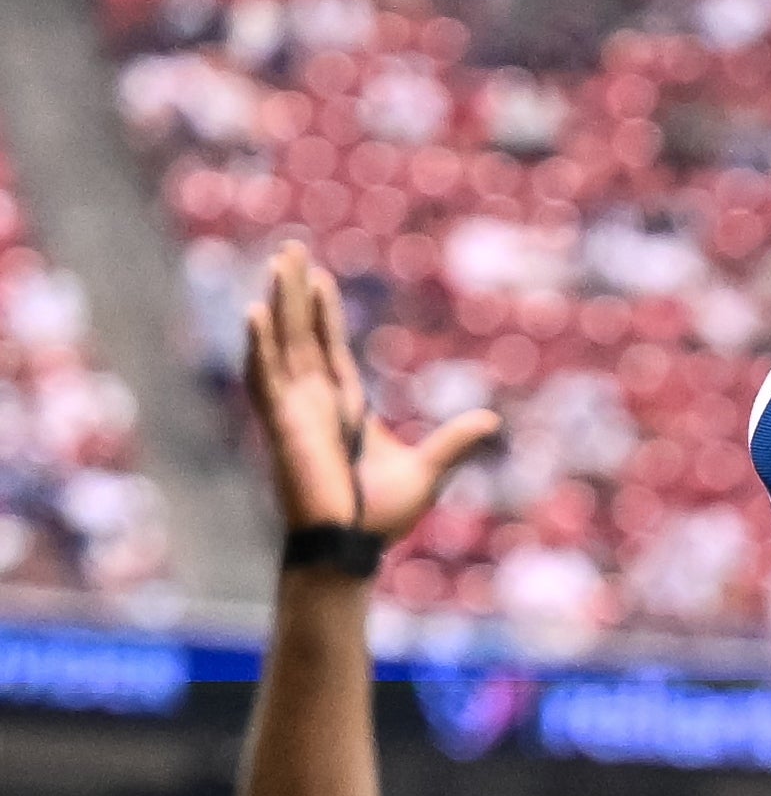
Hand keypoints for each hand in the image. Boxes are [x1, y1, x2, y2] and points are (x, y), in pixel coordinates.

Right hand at [242, 243, 494, 544]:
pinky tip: (254, 312)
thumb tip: (491, 421)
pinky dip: (259, 346)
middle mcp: (313, 402)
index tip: (319, 276)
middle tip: (291, 248)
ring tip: (277, 262)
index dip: (323, 312)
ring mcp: (293, 411)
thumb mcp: (428, 470)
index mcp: (344, 407)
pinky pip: (264, 378)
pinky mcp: (282, 426)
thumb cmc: (380, 516)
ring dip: (277, 302)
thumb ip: (455, 442)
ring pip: (281, 343)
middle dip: (295, 291)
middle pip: (301, 333)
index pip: (329, 347)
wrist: (352, 547)